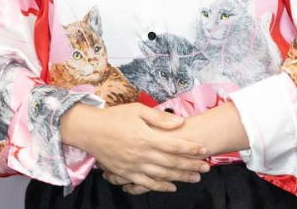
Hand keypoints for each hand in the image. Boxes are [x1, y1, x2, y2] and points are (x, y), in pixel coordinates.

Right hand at [60, 102, 209, 192]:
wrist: (91, 131)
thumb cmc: (115, 117)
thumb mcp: (137, 110)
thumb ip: (159, 118)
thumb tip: (180, 122)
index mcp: (146, 136)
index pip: (174, 144)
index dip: (190, 148)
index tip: (203, 150)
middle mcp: (142, 153)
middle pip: (171, 162)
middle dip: (190, 165)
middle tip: (206, 167)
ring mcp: (134, 166)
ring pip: (162, 174)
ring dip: (180, 177)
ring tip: (195, 177)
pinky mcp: (126, 173)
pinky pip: (147, 184)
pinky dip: (161, 186)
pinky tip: (172, 186)